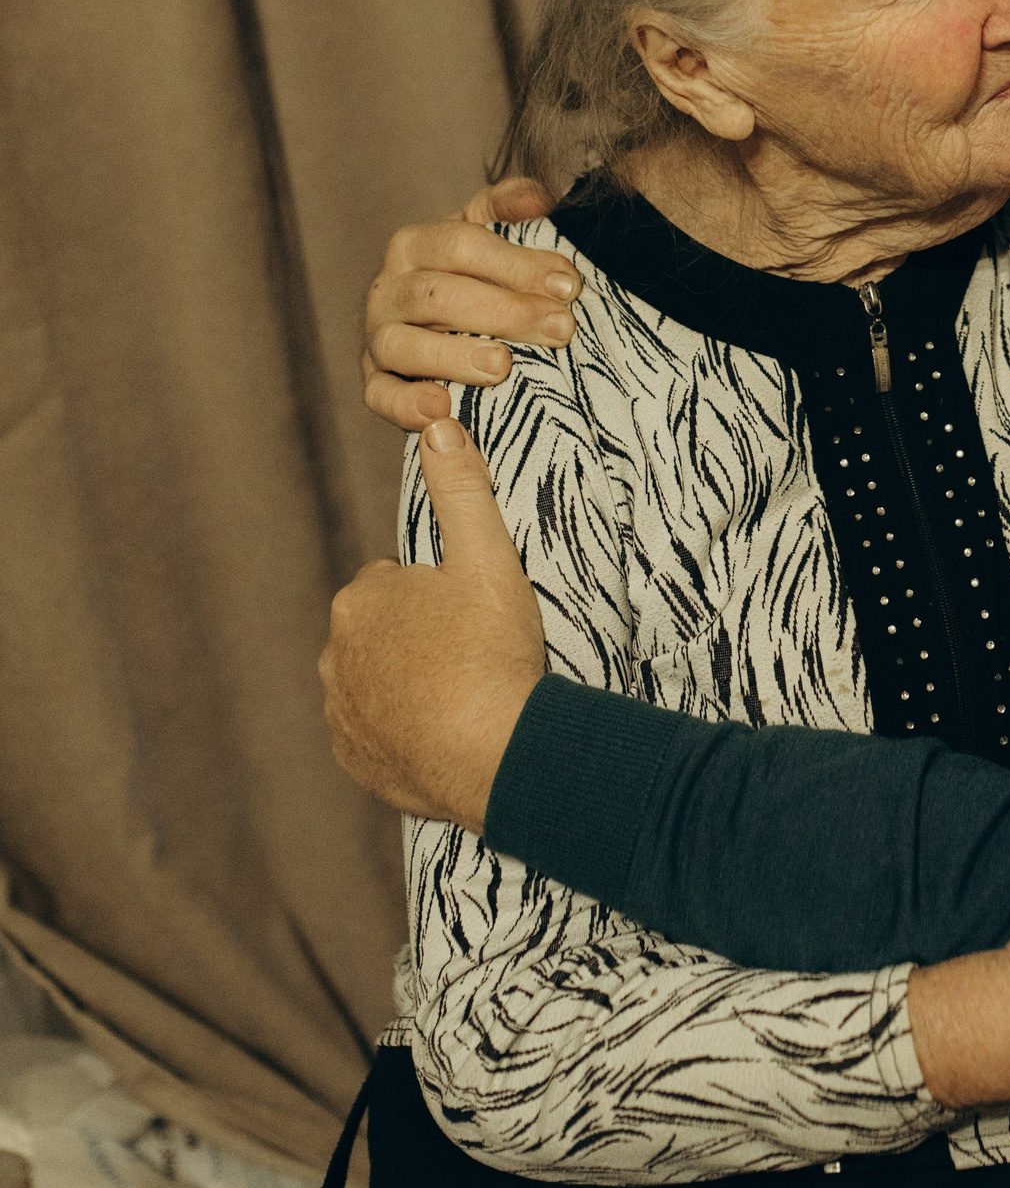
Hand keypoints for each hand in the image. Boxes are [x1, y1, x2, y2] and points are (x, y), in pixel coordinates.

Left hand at [320, 420, 547, 831]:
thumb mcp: (489, 558)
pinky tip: (445, 733)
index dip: (438, 595)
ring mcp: (342, 713)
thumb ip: (461, 490)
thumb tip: (438, 425)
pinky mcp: (355, 761)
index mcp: (361, 599)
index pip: (394, 583)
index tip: (471, 615)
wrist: (496, 755)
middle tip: (472, 653)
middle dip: (417, 638)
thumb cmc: (493, 653)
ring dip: (408, 685)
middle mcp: (335, 656)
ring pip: (375, 683)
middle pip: (381, 634)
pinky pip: (376, 737)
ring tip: (462, 695)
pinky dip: (404, 733)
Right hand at [363, 178, 573, 432]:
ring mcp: (377, 337)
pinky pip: (380, 396)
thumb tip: (536, 199)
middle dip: (505, 311)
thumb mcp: (492, 235)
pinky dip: (407, 404)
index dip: (517, 263)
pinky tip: (442, 409)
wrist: (440, 330)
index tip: (568, 284)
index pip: (464, 245)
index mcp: (417, 244)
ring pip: (404, 344)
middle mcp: (389, 288)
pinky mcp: (375, 384)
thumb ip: (511, 208)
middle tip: (560, 329)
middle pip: (439, 295)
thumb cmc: (478, 279)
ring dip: (455, 355)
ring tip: (503, 366)